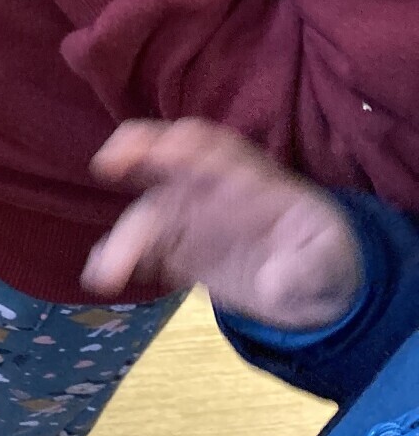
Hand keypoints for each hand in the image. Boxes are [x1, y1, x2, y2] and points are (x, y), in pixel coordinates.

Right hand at [84, 120, 363, 328]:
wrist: (315, 288)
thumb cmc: (326, 258)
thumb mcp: (331, 260)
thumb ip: (309, 264)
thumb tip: (279, 278)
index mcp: (254, 181)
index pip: (215, 151)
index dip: (185, 147)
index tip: (160, 152)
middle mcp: (215, 190)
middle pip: (170, 158)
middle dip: (138, 151)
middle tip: (106, 164)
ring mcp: (194, 217)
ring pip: (151, 212)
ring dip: (125, 235)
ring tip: (105, 271)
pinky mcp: (182, 248)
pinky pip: (146, 245)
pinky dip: (123, 255)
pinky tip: (105, 273)